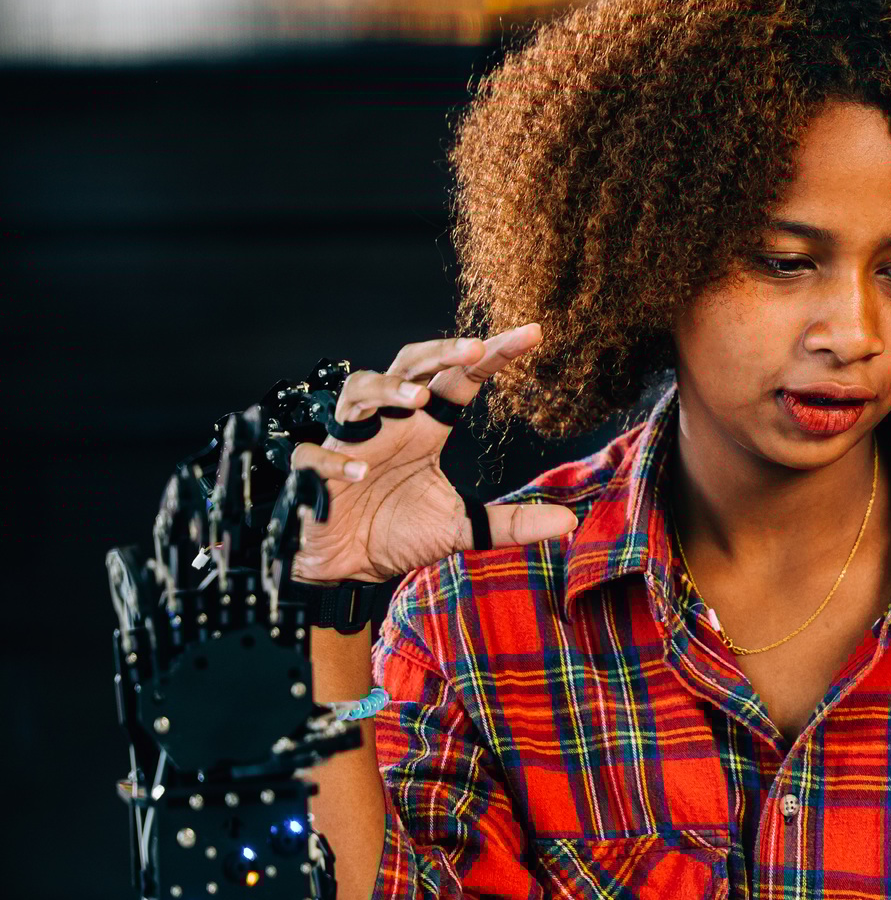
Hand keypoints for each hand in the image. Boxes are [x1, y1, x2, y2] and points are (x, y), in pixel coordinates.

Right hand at [289, 324, 575, 584]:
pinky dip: (337, 460)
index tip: (533, 333)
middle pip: (408, 367)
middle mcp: (387, 425)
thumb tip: (569, 521)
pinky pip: (316, 455)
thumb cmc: (393, 533)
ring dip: (386, 389)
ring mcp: (347, 443)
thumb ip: (510, 524)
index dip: (491, 355)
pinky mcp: (312, 473)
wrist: (340, 567)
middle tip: (475, 348)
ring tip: (418, 400)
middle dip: (438, 352)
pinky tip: (360, 472)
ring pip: (357, 391)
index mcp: (423, 430)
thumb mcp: (459, 529)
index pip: (459, 381)